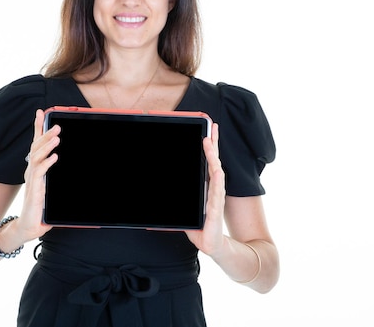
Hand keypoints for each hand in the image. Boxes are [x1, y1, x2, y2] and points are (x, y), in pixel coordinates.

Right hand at [18, 109, 58, 239]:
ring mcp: (32, 180)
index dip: (38, 128)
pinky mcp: (34, 189)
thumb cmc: (40, 210)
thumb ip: (57, 181)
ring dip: (47, 145)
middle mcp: (32, 171)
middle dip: (45, 133)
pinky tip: (55, 156)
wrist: (28, 227)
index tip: (42, 113)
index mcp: (36, 169)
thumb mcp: (51, 191)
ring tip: (57, 136)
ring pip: (37, 156)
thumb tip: (74, 170)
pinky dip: (47, 163)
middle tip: (56, 124)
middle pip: (36, 147)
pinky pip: (39, 173)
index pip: (36, 144)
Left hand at [185, 123, 225, 255]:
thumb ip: (175, 201)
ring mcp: (216, 196)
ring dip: (213, 156)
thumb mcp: (184, 209)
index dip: (209, 147)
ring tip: (209, 142)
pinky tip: (216, 169)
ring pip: (215, 171)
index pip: (209, 163)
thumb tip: (156, 193)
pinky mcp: (216, 208)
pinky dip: (217, 178)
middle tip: (212, 127)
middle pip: (214, 161)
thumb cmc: (200, 227)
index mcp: (207, 187)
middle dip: (213, 144)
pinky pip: (217, 190)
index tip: (208, 132)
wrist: (212, 245)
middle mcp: (213, 188)